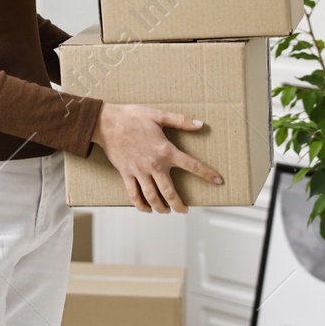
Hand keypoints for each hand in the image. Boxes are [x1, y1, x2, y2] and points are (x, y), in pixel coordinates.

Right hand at [92, 104, 222, 213]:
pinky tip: (146, 209)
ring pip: (152, 196)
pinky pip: (134, 194)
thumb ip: (181, 121)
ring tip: (166, 211)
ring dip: (161, 207)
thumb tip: (200, 124)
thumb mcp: (158, 115)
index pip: (191, 166)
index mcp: (165, 151)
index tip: (218, 181)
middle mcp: (154, 165)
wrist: (107, 123)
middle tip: (185, 210)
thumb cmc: (132, 117)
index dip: (207, 174)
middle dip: (179, 205)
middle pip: (170, 192)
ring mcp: (139, 171)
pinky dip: (140, 204)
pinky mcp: (126, 174)